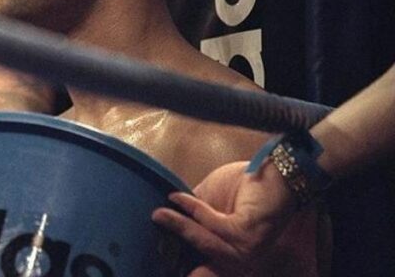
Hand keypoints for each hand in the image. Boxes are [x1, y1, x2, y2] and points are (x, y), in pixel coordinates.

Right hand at [152, 161, 298, 275]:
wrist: (275, 172)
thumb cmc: (246, 184)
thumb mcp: (211, 200)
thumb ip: (194, 211)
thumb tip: (164, 215)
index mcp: (232, 250)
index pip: (202, 256)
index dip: (180, 258)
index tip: (160, 251)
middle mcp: (242, 257)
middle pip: (200, 252)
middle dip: (175, 239)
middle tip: (154, 219)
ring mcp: (246, 250)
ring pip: (204, 240)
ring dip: (180, 225)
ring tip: (160, 213)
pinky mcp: (247, 236)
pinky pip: (212, 225)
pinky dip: (193, 210)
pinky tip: (178, 198)